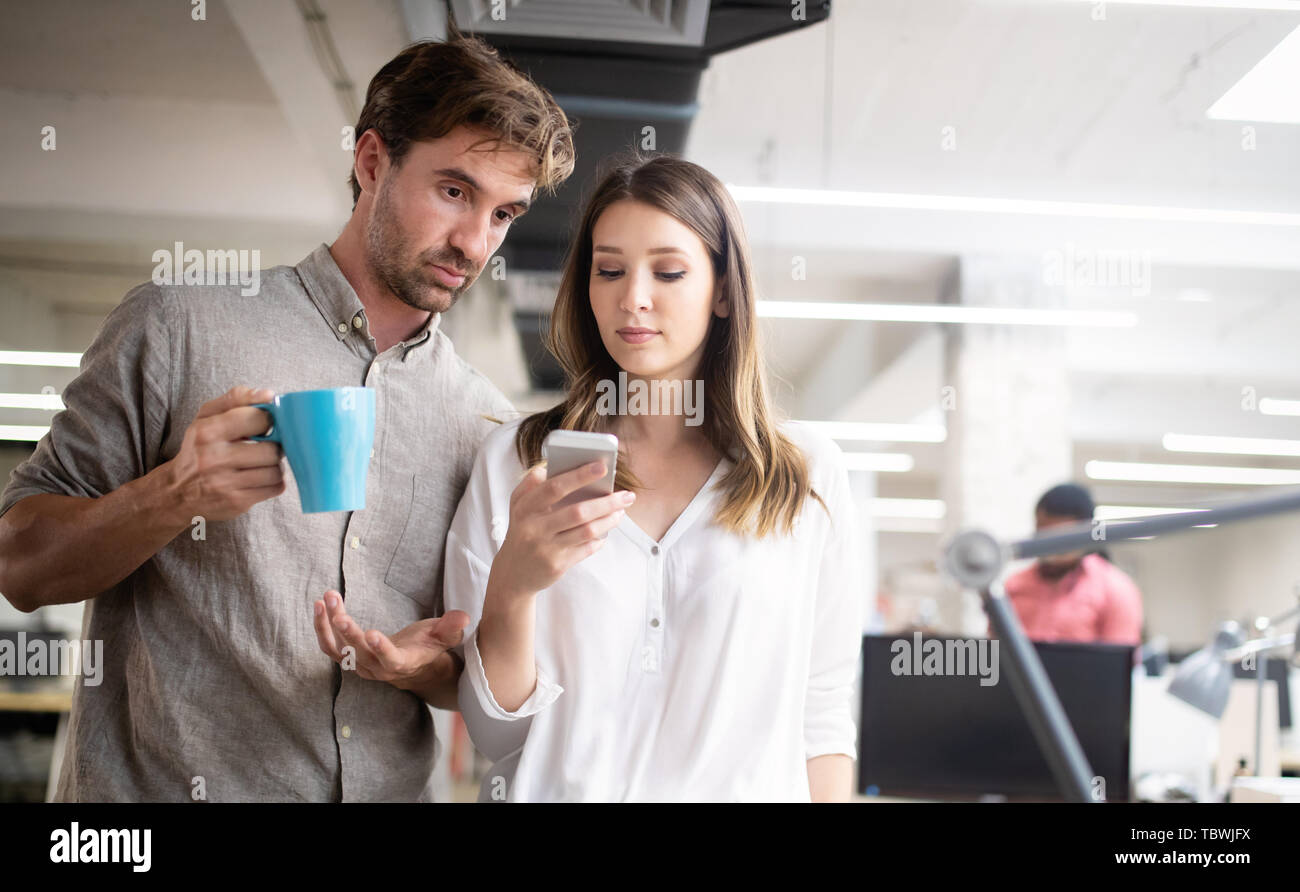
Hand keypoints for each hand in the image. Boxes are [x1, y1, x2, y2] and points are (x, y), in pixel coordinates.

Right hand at [155, 386, 284, 524]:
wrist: (176, 493)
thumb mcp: (206, 417)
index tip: (263, 425)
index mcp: (207, 432)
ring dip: (275, 466)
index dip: (267, 421)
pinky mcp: (237, 502)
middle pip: (272, 449)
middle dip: (274, 447)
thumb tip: (268, 395)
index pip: (257, 419)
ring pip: (276, 470)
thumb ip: (236, 398)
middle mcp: (215, 458)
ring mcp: (226, 483)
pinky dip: (274, 482)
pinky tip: (260, 478)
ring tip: (262, 463)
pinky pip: (275, 488)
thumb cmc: (198, 448)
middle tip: (265, 446)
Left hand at [313, 590, 468, 695]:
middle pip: (358, 652)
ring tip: (327, 599)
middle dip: (347, 629)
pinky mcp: (347, 658)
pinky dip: (322, 628)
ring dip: (329, 625)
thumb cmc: (427, 647)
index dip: (381, 649)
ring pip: (339, 649)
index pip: (391, 660)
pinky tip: (320, 605)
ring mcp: (360, 665)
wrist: (410, 666)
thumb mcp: (443, 637)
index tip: (371, 634)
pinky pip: (329, 646)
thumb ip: (450, 628)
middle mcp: (378, 669)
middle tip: (337, 605)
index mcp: (402, 663)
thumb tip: (462, 616)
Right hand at [487, 461, 634, 602]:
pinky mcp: (557, 565)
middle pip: (578, 512)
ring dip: (609, 520)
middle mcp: (534, 528)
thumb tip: (550, 467)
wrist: (513, 573)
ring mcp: (546, 548)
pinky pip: (586, 549)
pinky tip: (605, 532)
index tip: (602, 466)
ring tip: (621, 512)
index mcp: (525, 508)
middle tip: (627, 495)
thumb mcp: (518, 506)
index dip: (579, 476)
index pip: (554, 487)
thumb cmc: (522, 531)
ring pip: (586, 531)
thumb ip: (531, 485)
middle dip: (606, 502)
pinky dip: (599, 540)